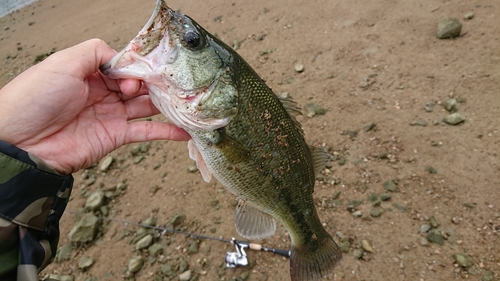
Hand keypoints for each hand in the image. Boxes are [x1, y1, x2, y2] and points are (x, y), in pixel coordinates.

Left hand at [0, 39, 189, 173]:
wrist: (22, 144)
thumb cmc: (36, 99)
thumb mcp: (64, 62)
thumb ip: (96, 52)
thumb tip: (122, 58)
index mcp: (90, 73)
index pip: (124, 66)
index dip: (138, 67)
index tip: (147, 71)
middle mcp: (102, 93)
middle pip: (138, 85)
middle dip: (155, 83)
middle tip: (174, 84)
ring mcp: (110, 116)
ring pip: (146, 107)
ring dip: (165, 104)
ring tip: (186, 101)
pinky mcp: (115, 137)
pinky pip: (145, 132)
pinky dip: (166, 132)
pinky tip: (184, 131)